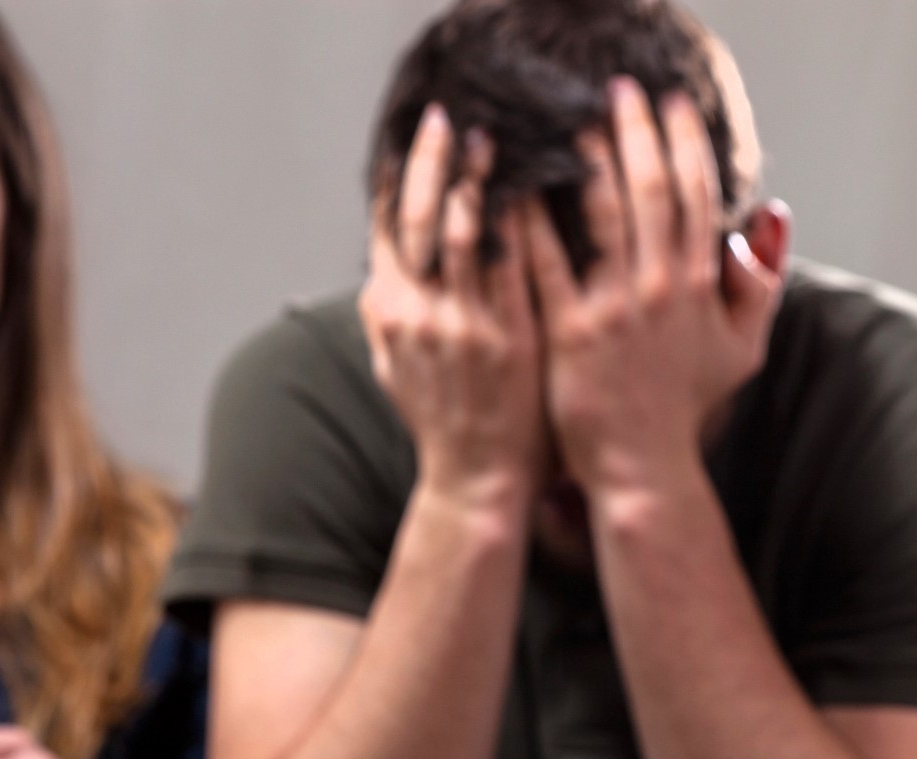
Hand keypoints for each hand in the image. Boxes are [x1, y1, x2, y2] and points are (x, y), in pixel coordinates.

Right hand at [359, 103, 547, 506]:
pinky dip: (521, 219)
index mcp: (388, 314)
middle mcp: (416, 313)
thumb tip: (380, 279)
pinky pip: (514, 261)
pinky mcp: (507, 335)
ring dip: (478, 178)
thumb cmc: (444, 424)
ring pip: (465, 230)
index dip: (395, 181)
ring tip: (493, 139)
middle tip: (448, 121)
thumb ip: (386, 320)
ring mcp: (461, 323)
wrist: (477, 479)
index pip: (384, 230)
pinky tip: (536, 189)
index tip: (410, 143)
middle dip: (431, 163)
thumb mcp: (393, 370)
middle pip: (418, 218)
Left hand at [523, 79, 782, 497]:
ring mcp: (614, 310)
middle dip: (637, 135)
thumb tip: (772, 219)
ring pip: (602, 217)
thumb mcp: (739, 348)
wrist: (640, 470)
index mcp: (698, 286)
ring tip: (566, 127)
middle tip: (617, 94)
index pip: (698, 197)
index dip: (686, 145)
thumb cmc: (682, 410)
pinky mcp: (569, 334)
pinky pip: (544, 267)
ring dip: (585, 165)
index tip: (671, 107)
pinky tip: (510, 195)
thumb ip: (758, 283)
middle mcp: (660, 289)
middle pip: (653, 191)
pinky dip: (528, 228)